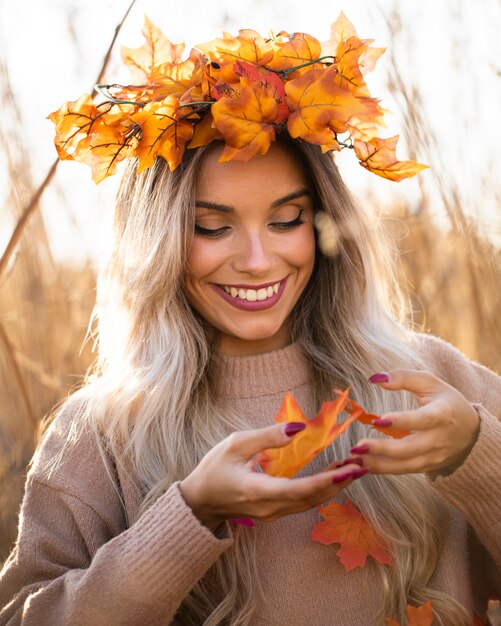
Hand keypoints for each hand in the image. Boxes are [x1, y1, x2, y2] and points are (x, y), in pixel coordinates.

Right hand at [179, 423, 366, 530]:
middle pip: (312, 499)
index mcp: (257, 491)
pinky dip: (322, 489)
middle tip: (362, 464)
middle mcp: (269, 508)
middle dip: (339, 482)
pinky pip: (304, 503)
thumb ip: (267, 437)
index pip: (298, 490)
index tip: (348, 469)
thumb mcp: (235, 445)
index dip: (325, 480)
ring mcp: (272, 514)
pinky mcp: (275, 512)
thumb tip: (299, 428)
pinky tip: (334, 475)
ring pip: (311, 503)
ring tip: (355, 467)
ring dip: (334, 486)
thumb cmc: (214, 468)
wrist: (200, 501)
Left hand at [351, 370, 479, 474]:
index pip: (421, 420)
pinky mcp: (426, 467)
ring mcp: (433, 457)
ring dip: (377, 463)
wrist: (472, 433)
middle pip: (410, 448)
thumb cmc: (446, 402)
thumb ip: (404, 377)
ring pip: (404, 464)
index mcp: (442, 414)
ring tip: (354, 459)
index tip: (378, 420)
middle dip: (382, 449)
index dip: (401, 421)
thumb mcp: (430, 383)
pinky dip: (382, 469)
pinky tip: (362, 465)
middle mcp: (439, 439)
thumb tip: (376, 378)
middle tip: (358, 445)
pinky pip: (403, 470)